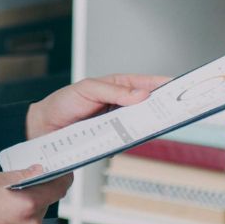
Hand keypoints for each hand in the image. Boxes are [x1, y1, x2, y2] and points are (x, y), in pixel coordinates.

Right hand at [0, 165, 71, 223]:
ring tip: (0, 208)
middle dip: (34, 194)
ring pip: (34, 219)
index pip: (59, 187)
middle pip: (44, 203)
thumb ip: (17, 175)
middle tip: (14, 189)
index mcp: (27, 203)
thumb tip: (34, 170)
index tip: (60, 173)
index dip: (61, 177)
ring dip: (24, 211)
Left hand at [25, 73, 169, 138]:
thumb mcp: (87, 89)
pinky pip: (129, 140)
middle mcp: (121, 104)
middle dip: (163, 106)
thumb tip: (142, 94)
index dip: (164, 84)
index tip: (180, 86)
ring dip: (150, 123)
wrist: (44, 128)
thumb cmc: (63, 102)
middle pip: (149, 105)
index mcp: (118, 86)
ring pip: (141, 123)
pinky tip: (137, 136)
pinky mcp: (113, 140)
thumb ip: (114, 91)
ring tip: (162, 122)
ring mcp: (118, 123)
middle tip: (178, 108)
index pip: (147, 83)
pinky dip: (134, 138)